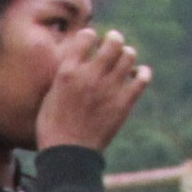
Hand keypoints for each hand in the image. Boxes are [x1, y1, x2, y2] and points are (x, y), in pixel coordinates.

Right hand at [34, 30, 150, 153]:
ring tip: (124, 61)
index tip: (91, 42)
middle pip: (113, 41)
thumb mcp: (49, 96)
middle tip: (113, 44)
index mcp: (68, 72)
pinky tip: (138, 75)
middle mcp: (90, 75)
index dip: (91, 37)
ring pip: (129, 55)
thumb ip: (64, 75)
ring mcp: (109, 88)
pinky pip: (142, 78)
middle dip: (114, 39)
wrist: (68, 154)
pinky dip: (142, 73)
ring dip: (127, 55)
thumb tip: (75, 62)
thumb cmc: (53, 128)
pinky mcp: (124, 103)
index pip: (87, 36)